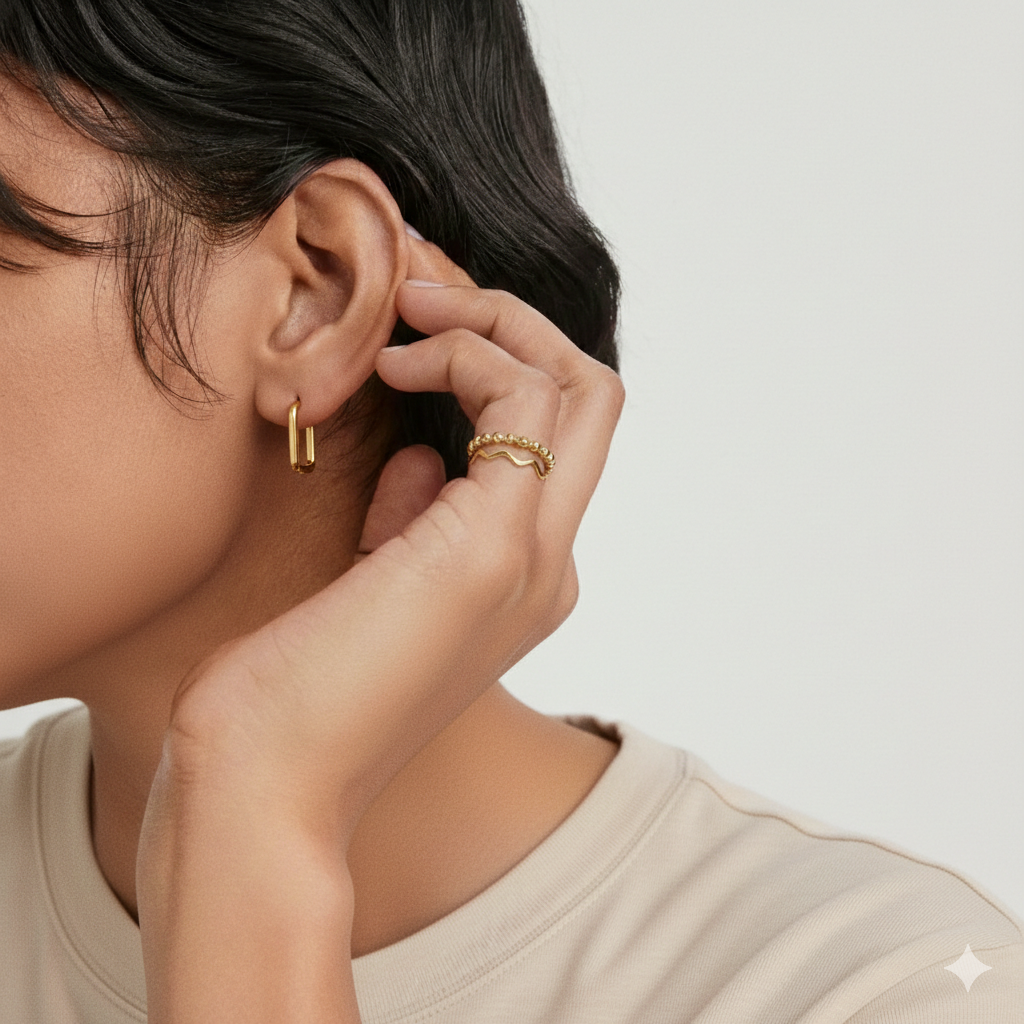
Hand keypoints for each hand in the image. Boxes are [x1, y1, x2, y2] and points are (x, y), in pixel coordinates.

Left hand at [136, 239, 623, 1021]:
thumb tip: (424, 453)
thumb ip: (414, 520)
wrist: (269, 780)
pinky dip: (470, 359)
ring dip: (493, 326)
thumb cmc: (298, 689)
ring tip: (406, 321)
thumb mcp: (371, 584)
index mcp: (524, 577)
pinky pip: (525, 402)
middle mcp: (551, 565)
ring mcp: (535, 557)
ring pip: (578, 387)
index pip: (560, 437)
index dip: (502, 363)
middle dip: (515, 325)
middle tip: (426, 300)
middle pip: (592, 398)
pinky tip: (397, 367)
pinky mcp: (494, 546)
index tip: (415, 340)